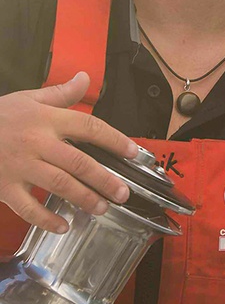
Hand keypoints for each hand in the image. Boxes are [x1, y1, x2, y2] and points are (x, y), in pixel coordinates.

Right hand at [0, 72, 138, 233]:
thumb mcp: (28, 98)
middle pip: (79, 162)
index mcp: (47, 120)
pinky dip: (46, 219)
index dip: (114, 139)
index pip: (89, 127)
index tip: (132, 152)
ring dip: (84, 198)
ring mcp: (20, 166)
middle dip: (105, 179)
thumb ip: (60, 93)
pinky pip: (27, 207)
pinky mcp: (4, 187)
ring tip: (102, 208)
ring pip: (59, 184)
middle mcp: (37, 143)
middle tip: (122, 193)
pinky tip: (62, 225)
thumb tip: (84, 78)